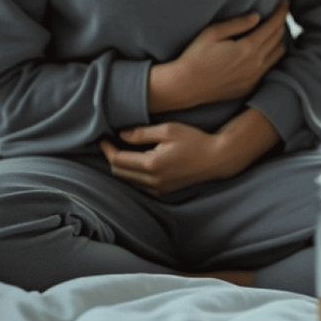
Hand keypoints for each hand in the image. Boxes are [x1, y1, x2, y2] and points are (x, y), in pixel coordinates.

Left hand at [100, 110, 278, 193]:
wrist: (217, 158)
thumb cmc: (195, 140)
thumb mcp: (168, 129)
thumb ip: (142, 133)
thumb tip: (122, 134)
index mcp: (151, 165)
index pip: (118, 160)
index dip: (107, 149)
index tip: (103, 139)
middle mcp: (152, 181)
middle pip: (119, 172)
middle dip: (111, 158)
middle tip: (109, 143)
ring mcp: (158, 188)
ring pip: (129, 180)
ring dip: (122, 166)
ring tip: (121, 150)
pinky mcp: (164, 191)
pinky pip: (141, 184)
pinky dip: (133, 173)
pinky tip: (137, 160)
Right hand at [154, 1, 289, 109]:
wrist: (185, 86)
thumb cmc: (195, 56)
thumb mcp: (212, 33)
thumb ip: (237, 23)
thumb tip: (257, 16)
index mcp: (247, 48)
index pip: (273, 26)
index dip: (281, 12)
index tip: (284, 2)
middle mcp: (255, 64)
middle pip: (278, 38)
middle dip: (280, 23)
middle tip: (278, 13)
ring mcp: (253, 77)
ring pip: (278, 54)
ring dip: (279, 40)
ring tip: (273, 30)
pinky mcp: (249, 86)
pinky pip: (269, 68)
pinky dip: (271, 55)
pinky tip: (264, 49)